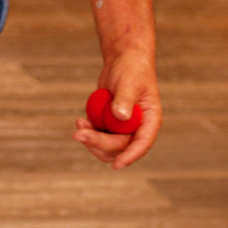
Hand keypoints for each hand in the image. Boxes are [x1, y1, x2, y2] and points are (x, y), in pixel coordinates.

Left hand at [73, 49, 160, 170]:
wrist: (123, 62)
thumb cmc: (131, 70)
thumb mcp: (129, 82)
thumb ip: (125, 100)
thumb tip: (120, 117)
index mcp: (149, 121)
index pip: (142, 144)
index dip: (130, 156)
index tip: (117, 165)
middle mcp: (137, 129)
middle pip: (119, 148)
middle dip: (98, 143)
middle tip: (78, 134)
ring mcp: (122, 129)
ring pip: (106, 148)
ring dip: (91, 140)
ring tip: (79, 124)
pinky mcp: (109, 126)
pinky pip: (97, 137)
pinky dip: (88, 131)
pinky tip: (80, 120)